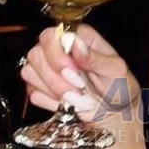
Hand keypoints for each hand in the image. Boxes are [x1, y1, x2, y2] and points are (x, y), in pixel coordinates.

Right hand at [20, 24, 140, 123]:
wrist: (115, 113)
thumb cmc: (119, 87)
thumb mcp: (116, 71)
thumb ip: (96, 58)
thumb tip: (76, 44)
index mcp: (78, 38)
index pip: (51, 35)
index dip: (58, 54)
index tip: (74, 71)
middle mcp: (58, 49)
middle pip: (36, 53)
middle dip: (55, 77)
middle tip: (78, 88)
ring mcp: (47, 68)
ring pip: (30, 72)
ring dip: (54, 90)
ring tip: (78, 98)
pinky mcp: (41, 87)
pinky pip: (32, 92)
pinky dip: (51, 101)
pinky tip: (69, 103)